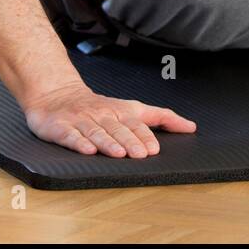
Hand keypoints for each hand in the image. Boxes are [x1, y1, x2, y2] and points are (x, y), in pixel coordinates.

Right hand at [21, 81, 196, 157]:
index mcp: (119, 111)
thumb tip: (191, 127)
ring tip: (119, 153)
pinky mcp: (60, 127)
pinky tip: (87, 150)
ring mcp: (80, 121)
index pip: (135, 123)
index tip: (153, 149)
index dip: (144, 135)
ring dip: (108, 143)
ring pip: (96, 132)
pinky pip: (70, 135)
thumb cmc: (99, 107)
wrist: (56, 94)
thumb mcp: (131, 107)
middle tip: (141, 154)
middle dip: (130, 141)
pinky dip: (79, 142)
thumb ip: (161, 117)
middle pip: (117, 129)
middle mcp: (101, 115)